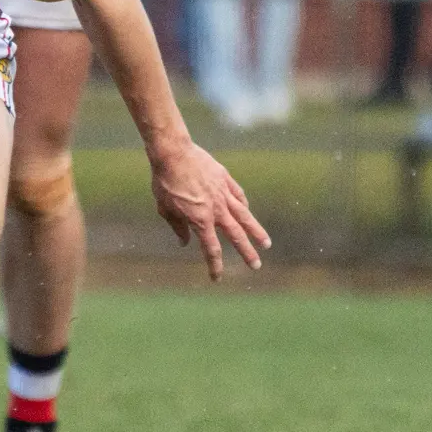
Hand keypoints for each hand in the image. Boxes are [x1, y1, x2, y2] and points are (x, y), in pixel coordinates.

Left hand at [148, 140, 269, 278]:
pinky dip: (243, 205)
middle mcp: (216, 209)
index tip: (217, 278)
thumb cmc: (164, 182)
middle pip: (236, 236)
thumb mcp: (165, 208)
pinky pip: (238, 195)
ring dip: (256, 231)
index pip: (211, 249)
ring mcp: (223, 194)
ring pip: (245, 216)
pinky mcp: (225, 179)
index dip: (215, 265)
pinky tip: (246, 210)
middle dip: (247, 252)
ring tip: (266, 243)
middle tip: (256, 266)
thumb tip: (185, 242)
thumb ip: (178, 227)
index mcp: (200, 219)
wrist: (173, 153)